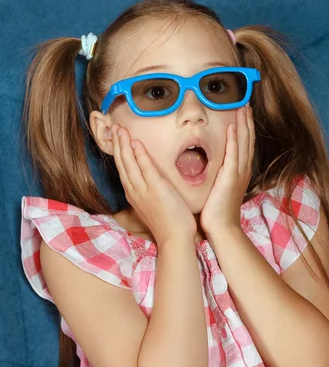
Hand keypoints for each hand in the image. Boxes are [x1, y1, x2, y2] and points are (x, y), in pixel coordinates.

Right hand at [111, 124, 196, 245]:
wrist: (175, 238)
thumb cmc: (169, 224)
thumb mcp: (154, 205)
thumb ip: (149, 191)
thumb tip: (150, 180)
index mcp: (134, 195)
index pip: (123, 170)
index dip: (119, 153)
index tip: (117, 138)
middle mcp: (135, 192)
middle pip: (122, 164)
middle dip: (117, 145)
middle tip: (114, 127)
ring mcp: (143, 191)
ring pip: (130, 164)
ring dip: (124, 145)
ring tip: (120, 130)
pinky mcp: (156, 190)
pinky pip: (145, 169)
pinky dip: (139, 155)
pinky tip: (135, 143)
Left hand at [200, 104, 254, 234]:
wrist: (222, 228)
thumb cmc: (217, 212)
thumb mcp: (219, 189)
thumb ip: (218, 176)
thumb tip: (213, 168)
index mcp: (239, 172)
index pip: (244, 143)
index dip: (245, 126)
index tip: (242, 111)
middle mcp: (242, 170)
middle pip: (248, 138)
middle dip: (247, 119)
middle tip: (246, 101)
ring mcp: (238, 173)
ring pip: (244, 142)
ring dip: (243, 123)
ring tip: (242, 106)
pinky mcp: (231, 177)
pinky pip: (234, 154)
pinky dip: (235, 139)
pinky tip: (233, 125)